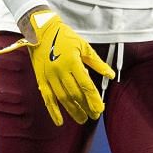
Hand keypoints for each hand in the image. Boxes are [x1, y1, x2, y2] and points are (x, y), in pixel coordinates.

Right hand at [0, 9, 113, 125]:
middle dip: (86, 106)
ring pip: (62, 98)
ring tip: (82, 119)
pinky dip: (53, 111)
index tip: (100, 108)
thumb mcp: (84, 46)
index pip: (86, 85)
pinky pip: (47, 98)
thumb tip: (111, 75)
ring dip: (73, 111)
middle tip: (94, 115)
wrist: (40, 30)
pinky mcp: (40, 79)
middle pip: (75, 94)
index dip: (93, 99)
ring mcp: (49, 76)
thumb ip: (97, 62)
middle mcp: (60, 71)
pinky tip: (60, 121)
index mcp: (72, 62)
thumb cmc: (64, 37)